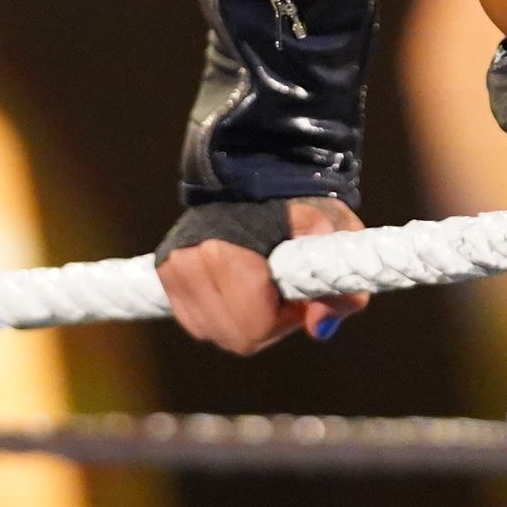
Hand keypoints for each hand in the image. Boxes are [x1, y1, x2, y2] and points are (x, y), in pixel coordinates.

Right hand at [157, 197, 368, 353]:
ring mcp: (173, 271)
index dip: (284, 318)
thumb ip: (339, 288)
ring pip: (213, 331)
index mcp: (223, 253)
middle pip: (234, 335)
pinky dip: (219, 313)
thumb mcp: (334, 237)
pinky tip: (236, 289)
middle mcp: (187, 263)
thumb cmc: (299, 204)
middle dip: (264, 321)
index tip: (296, 292)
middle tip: (281, 291)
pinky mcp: (166, 275)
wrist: (255, 171)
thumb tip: (319, 327)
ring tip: (260, 285)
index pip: (254, 326)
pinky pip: (196, 321)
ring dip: (241, 319)